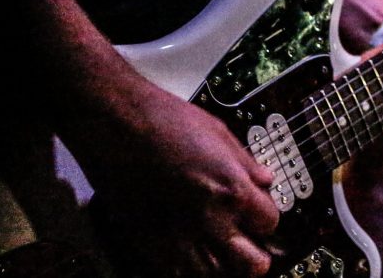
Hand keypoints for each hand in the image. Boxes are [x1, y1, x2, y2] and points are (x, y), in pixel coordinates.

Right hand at [83, 86, 278, 275]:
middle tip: (251, 246)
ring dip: (223, 266)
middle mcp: (208, 220)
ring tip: (221, 253)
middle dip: (256, 256)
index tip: (259, 213)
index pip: (269, 223)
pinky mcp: (146, 246)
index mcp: (231, 189)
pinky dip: (188, 270)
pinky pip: (177, 275)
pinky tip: (190, 255)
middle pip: (252, 265)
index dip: (265, 217)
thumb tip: (265, 180)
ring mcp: (176, 238)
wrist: (113, 122)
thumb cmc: (161, 119)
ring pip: (215, 276)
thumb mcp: (218, 132)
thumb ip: (246, 163)